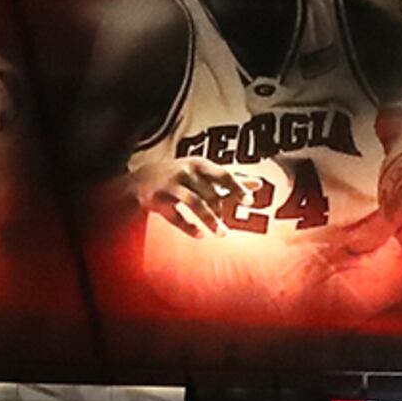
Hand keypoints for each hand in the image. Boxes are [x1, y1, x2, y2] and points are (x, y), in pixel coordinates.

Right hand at [129, 150, 249, 234]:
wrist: (142, 179)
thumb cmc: (181, 176)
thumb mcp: (203, 172)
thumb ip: (230, 179)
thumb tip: (259, 184)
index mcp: (200, 164)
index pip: (223, 174)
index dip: (237, 187)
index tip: (249, 200)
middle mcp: (186, 172)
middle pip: (209, 192)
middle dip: (221, 210)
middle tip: (230, 227)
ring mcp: (171, 185)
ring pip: (194, 203)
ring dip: (209, 220)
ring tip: (222, 234)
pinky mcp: (158, 200)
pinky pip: (175, 216)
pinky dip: (188, 226)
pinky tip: (200, 235)